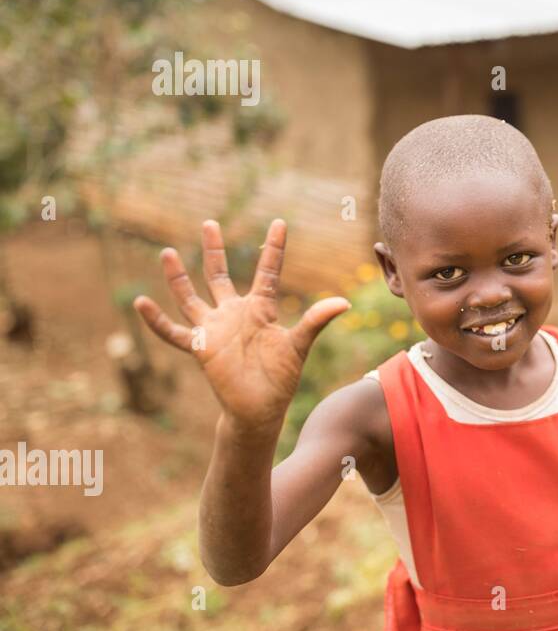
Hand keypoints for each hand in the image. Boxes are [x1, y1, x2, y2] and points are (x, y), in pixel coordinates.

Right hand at [132, 219, 349, 428]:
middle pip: (219, 275)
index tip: (279, 222)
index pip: (267, 271)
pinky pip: (173, 332)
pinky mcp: (200, 347)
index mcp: (260, 309)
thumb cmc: (281, 377)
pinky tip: (140, 302)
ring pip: (191, 297)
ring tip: (168, 253)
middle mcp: (234, 313)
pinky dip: (156, 320)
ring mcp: (214, 329)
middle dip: (214, 250)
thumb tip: (344, 303)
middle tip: (210, 222)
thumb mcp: (299, 345)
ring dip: (179, 277)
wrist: (261, 408)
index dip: (274, 248)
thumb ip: (315, 321)